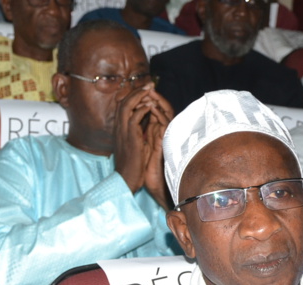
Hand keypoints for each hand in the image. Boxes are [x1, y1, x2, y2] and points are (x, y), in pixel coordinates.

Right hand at [113, 84, 159, 192]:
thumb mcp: (136, 144)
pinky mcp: (130, 136)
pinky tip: (151, 106)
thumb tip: (148, 121)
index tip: (145, 91)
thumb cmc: (133, 165)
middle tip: (148, 84)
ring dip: (139, 96)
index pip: (123, 106)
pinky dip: (143, 109)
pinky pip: (134, 116)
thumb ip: (139, 131)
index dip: (133, 96)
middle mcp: (118, 127)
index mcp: (119, 129)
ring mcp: (123, 131)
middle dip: (137, 91)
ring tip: (150, 90)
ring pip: (127, 105)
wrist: (127, 178)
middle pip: (123, 101)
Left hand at [140, 88, 173, 208]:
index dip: (149, 99)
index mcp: (155, 130)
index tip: (140, 90)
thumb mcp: (138, 141)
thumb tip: (135, 116)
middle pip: (164, 108)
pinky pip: (165, 126)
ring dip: (159, 102)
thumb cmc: (139, 164)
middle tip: (148, 86)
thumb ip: (140, 129)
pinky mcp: (165, 143)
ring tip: (151, 93)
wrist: (140, 180)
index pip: (156, 110)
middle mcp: (162, 132)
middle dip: (156, 96)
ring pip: (167, 114)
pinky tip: (152, 108)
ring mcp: (165, 137)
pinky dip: (159, 115)